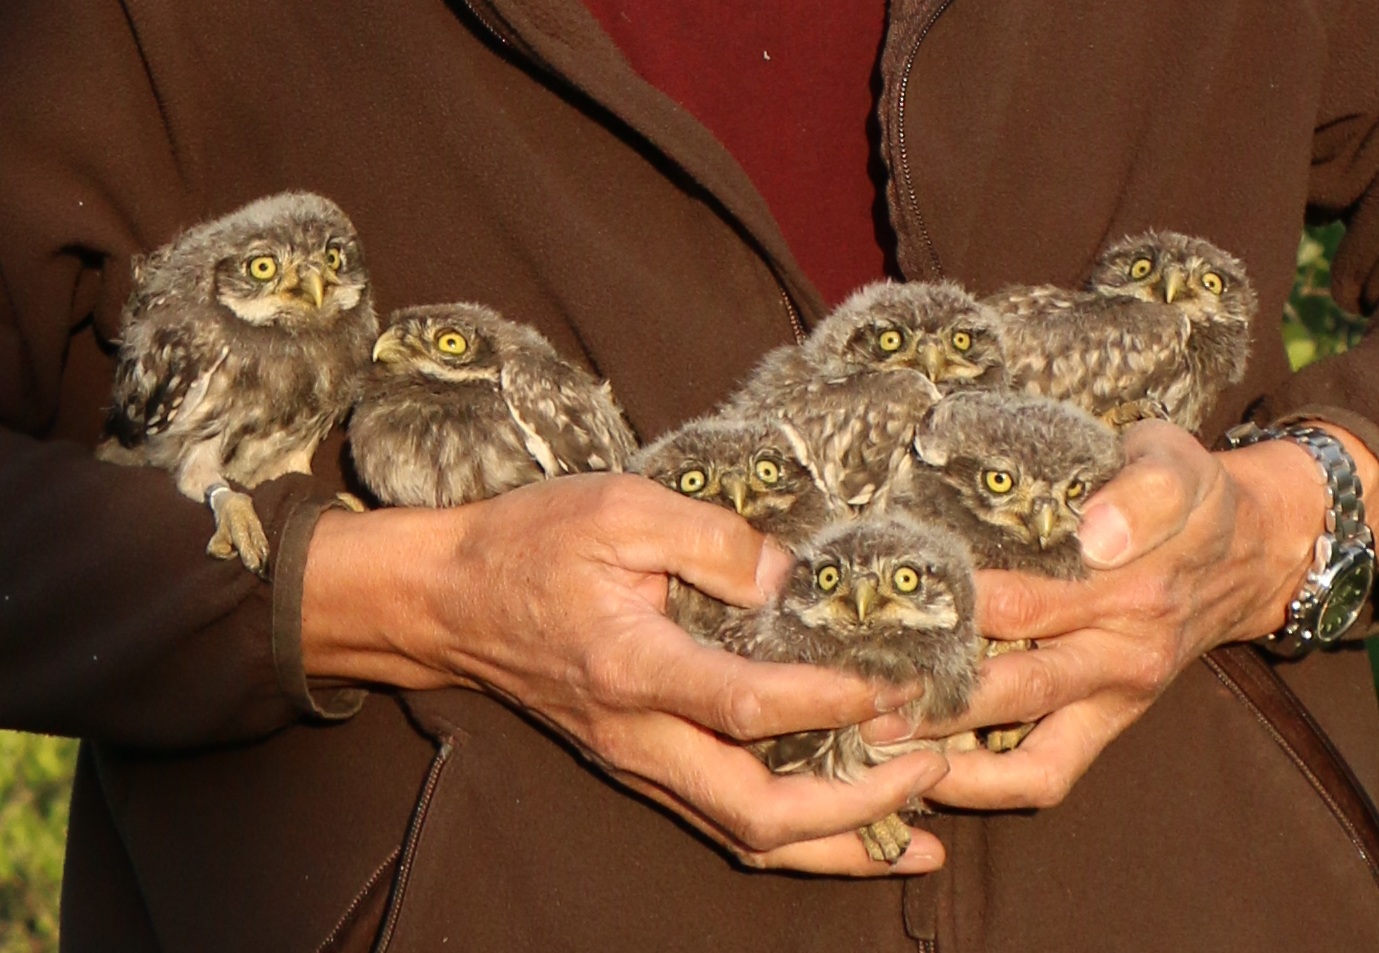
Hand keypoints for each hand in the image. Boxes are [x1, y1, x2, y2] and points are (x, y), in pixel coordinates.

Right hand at [302, 473, 950, 873]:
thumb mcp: (618, 507)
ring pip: (748, 838)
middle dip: (859, 805)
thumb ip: (709, 538)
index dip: (831, 704)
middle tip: (932, 768)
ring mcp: (640, 764)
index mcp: (632, 667)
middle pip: (757, 813)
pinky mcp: (644, 767)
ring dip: (842, 847)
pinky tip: (858, 837)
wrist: (446, 601)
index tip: (901, 686)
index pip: (747, 707)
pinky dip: (801, 842)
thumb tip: (790, 576)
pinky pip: (728, 825)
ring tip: (924, 838)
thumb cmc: (528, 545)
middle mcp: (638, 737)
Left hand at [864, 420, 1341, 809]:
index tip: (877, 608)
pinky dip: (987, 786)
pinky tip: (922, 773)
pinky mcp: (1110, 725)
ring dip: (947, 754)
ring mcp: (1115, 697)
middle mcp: (1122, 651)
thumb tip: (1095, 530)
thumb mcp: (1175, 464)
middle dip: (928, 694)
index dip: (948, 610)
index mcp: (1130, 585)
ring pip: (1025, 749)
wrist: (1252, 549)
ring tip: (870, 742)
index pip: (1021, 602)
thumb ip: (1142, 490)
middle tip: (851, 691)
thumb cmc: (1190, 495)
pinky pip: (1048, 775)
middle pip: (1012, 686)